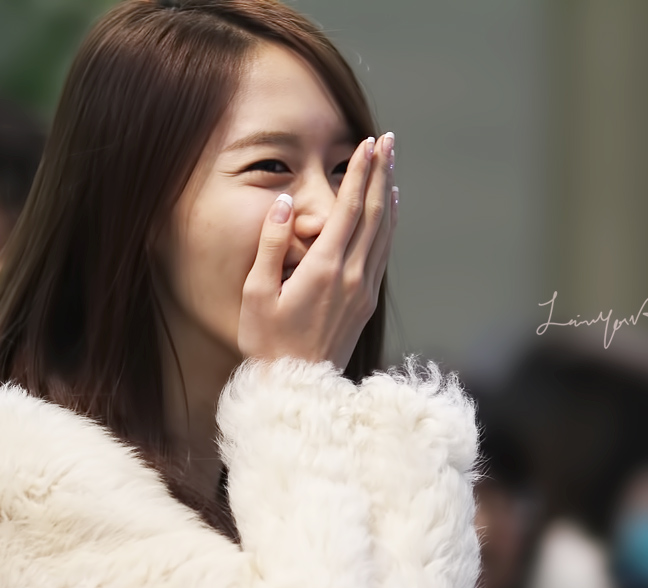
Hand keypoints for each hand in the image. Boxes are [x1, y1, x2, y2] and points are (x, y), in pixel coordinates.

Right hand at [237, 131, 398, 369]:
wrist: (297, 388)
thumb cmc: (267, 342)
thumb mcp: (256, 293)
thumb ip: (271, 245)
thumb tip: (286, 204)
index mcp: (324, 269)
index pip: (347, 210)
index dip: (358, 174)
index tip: (366, 144)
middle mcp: (352, 275)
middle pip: (374, 213)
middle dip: (381, 173)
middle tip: (388, 140)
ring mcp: (364, 289)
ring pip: (384, 231)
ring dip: (389, 193)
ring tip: (392, 163)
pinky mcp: (367, 302)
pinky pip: (384, 252)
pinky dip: (390, 224)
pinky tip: (390, 208)